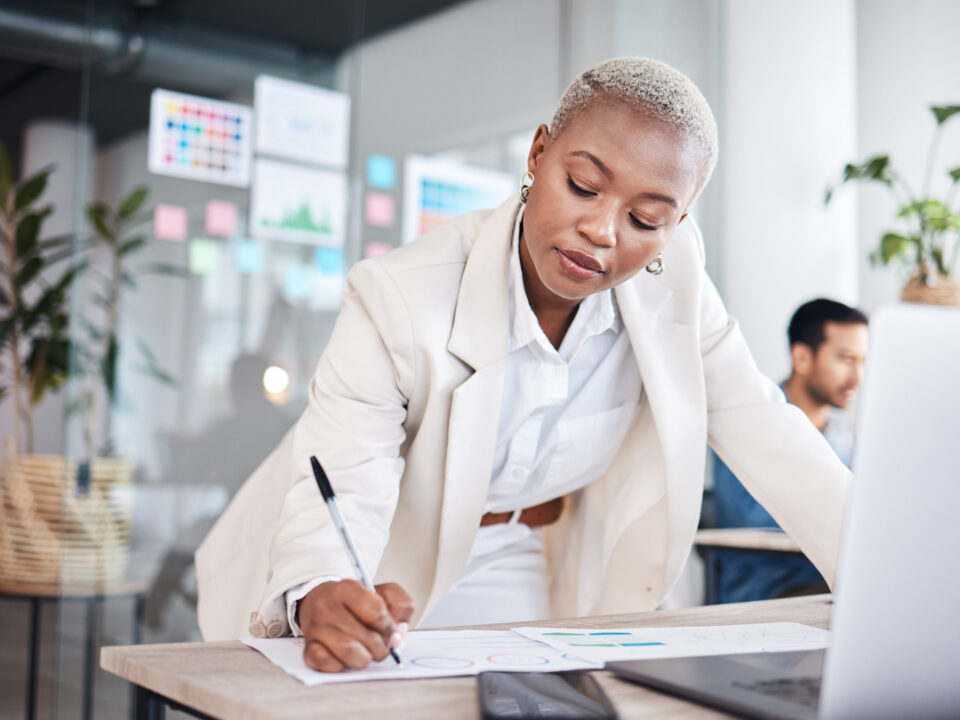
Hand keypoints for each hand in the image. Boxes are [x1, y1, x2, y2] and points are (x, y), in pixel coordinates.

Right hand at [298, 579, 414, 671]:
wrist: (322, 602)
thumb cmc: (357, 602)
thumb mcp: (384, 592)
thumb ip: (401, 605)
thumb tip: (398, 634)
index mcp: (347, 588)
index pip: (376, 612)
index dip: (390, 627)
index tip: (392, 632)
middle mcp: (327, 606)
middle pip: (367, 637)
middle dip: (381, 647)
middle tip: (381, 645)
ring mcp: (316, 628)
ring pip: (349, 653)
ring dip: (365, 659)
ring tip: (366, 653)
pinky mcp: (308, 648)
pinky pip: (329, 665)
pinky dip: (342, 666)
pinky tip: (346, 657)